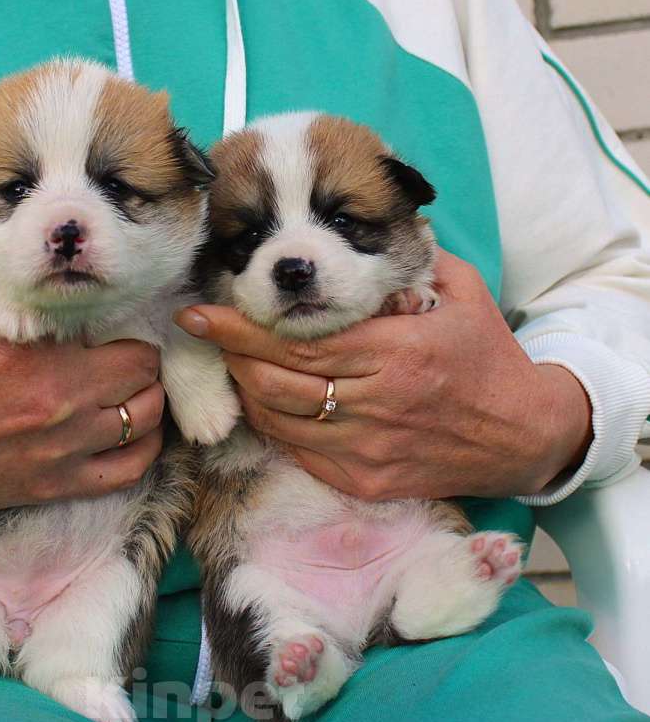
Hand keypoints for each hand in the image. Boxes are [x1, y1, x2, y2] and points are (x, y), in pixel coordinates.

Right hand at [0, 283, 163, 549]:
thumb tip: (10, 240)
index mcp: (30, 347)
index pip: (119, 325)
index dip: (122, 318)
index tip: (113, 317)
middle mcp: (57, 400)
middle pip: (145, 371)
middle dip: (141, 355)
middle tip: (123, 349)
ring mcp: (58, 450)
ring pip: (147, 421)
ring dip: (147, 399)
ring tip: (130, 388)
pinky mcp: (48, 488)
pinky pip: (128, 472)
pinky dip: (142, 448)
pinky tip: (129, 432)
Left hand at [174, 250, 592, 500]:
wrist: (521, 436)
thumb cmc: (487, 358)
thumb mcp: (462, 294)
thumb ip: (407, 264)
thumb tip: (356, 238)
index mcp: (396, 353)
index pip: (297, 343)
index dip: (240, 330)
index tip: (199, 315)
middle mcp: (376, 405)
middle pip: (276, 383)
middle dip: (231, 357)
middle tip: (210, 334)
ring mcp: (367, 451)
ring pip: (279, 421)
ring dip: (247, 390)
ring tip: (235, 363)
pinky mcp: (364, 482)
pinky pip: (298, 452)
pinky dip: (273, 424)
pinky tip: (268, 400)